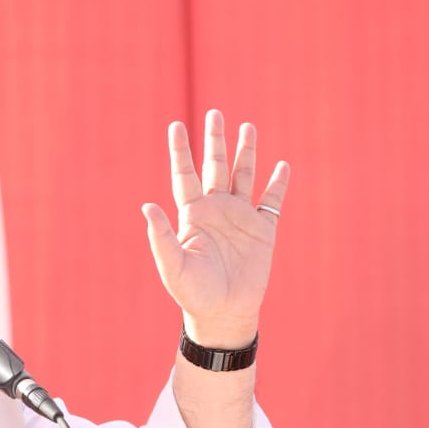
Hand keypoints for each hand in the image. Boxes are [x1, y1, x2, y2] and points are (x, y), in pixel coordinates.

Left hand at [142, 109, 290, 349]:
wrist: (224, 314)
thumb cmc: (193, 294)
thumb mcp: (174, 266)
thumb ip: (161, 236)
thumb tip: (146, 206)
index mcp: (192, 215)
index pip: (184, 175)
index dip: (180, 151)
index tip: (176, 126)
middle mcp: (216, 210)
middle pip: (215, 167)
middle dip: (215, 141)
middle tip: (216, 113)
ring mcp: (240, 218)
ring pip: (243, 177)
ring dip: (246, 153)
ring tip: (247, 128)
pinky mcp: (263, 230)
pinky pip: (271, 201)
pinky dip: (278, 184)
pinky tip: (281, 166)